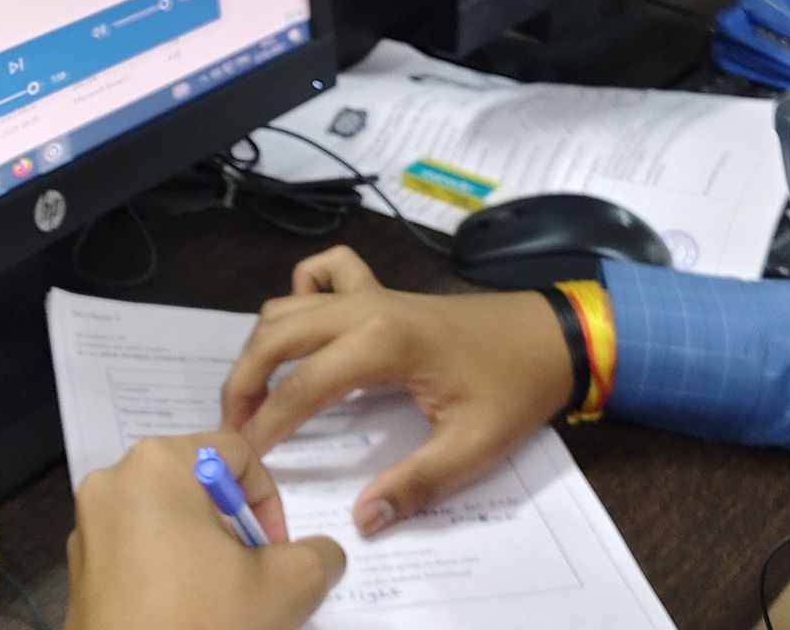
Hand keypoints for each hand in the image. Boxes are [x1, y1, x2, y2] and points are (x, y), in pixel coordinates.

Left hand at [64, 432, 344, 629]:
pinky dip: (167, 572)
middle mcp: (114, 482)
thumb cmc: (201, 623)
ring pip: (168, 520)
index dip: (268, 504)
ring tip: (218, 600)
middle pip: (198, 487)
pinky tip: (184, 612)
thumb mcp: (286, 587)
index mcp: (158, 465)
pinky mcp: (81, 568)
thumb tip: (323, 553)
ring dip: (203, 552)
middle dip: (234, 530)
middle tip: (250, 578)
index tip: (273, 554)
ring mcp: (88, 526)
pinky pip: (137, 550)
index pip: (237, 455)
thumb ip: (318, 556)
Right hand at [221, 246, 572, 537]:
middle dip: (245, 381)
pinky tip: (310, 329)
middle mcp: (366, 308)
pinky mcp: (382, 291)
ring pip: (288, 303)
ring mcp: (372, 293)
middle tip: (237, 426)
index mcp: (384, 343)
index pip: (302, 387)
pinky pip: (324, 272)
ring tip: (261, 393)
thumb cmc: (516, 387)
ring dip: (264, 344)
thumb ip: (416, 484)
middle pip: (276, 334)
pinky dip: (302, 290)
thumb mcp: (474, 446)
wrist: (552, 336)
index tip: (245, 456)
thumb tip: (364, 518)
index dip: (267, 425)